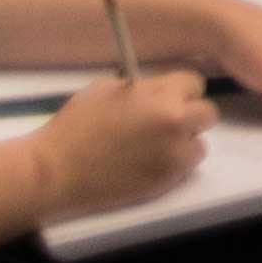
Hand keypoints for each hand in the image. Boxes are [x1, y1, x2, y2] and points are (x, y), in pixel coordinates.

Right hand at [30, 73, 214, 221]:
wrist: (54, 171)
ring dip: (183, 142)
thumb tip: (158, 88)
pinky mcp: (168, 180)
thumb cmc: (74, 126)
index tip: (166, 97)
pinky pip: (187, 166)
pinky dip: (174, 163)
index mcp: (160, 96)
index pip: (194, 82)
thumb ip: (141, 88)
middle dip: (188, 114)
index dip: (179, 90)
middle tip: (162, 122)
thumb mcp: (106, 90)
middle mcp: (176, 123)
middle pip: (207, 112)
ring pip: (199, 142)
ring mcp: (174, 154)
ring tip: (153, 146)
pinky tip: (149, 162)